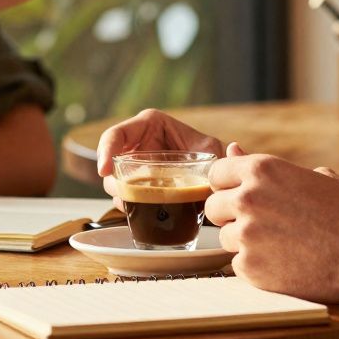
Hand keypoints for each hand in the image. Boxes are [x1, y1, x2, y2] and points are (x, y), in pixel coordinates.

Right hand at [97, 109, 225, 209]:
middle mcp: (137, 143)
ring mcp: (133, 165)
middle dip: (114, 182)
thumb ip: (218, 152)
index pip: (116, 135)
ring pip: (114, 182)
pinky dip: (129, 206)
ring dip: (122, 197)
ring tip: (138, 207)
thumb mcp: (212, 151)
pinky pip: (123, 196)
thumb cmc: (208, 154)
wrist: (209, 176)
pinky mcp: (135, 184)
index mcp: (149, 125)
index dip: (105, 151)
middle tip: (125, 198)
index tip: (105, 171)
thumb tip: (233, 149)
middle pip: (111, 163)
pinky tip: (140, 213)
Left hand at [205, 152, 338, 304]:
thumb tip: (235, 148)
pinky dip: (257, 268)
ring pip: (224, 238)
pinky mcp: (251, 268)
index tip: (245, 197)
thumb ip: (269, 168)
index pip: (216, 173)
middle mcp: (248, 198)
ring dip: (245, 244)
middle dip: (232, 216)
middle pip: (212, 207)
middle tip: (265, 226)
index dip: (229, 187)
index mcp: (263, 170)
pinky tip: (286, 265)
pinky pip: (238, 266)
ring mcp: (247, 235)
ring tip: (283, 246)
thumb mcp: (315, 178)